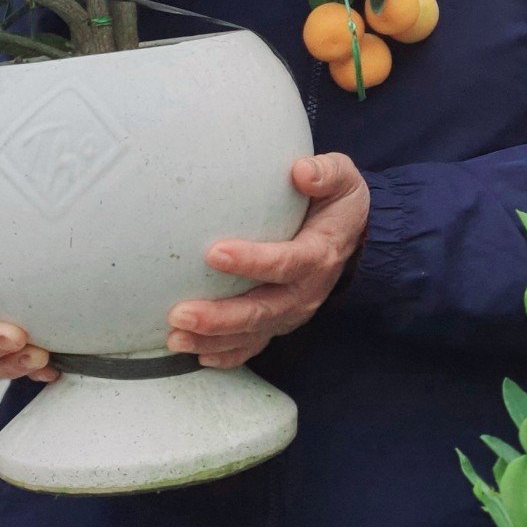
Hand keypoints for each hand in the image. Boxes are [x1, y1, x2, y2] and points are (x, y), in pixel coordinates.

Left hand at [166, 154, 369, 368]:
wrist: (351, 234)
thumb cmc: (337, 201)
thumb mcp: (344, 179)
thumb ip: (326, 172)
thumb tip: (299, 171)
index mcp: (320, 254)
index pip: (286, 263)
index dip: (252, 261)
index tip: (214, 252)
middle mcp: (306, 291)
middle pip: (262, 310)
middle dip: (220, 317)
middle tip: (180, 313)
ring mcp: (292, 311)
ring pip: (252, 333)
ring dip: (213, 338)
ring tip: (175, 337)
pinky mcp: (279, 321)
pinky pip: (253, 345)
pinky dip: (227, 354)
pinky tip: (197, 353)